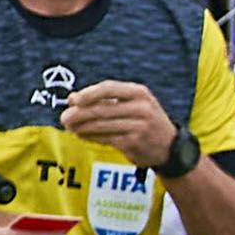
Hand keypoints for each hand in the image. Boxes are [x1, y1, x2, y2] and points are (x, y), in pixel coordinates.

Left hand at [61, 79, 180, 165]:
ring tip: (71, 128)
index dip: (89, 93)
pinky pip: (106, 138)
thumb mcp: (132, 104)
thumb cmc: (146, 122)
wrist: (169, 146)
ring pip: (102, 125)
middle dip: (79, 114)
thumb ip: (104, 101)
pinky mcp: (134, 142)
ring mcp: (139, 125)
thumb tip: (72, 98)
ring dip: (82, 127)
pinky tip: (83, 135)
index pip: (109, 88)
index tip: (73, 100)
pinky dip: (91, 137)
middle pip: (102, 109)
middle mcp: (141, 108)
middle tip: (64, 118)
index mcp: (140, 93)